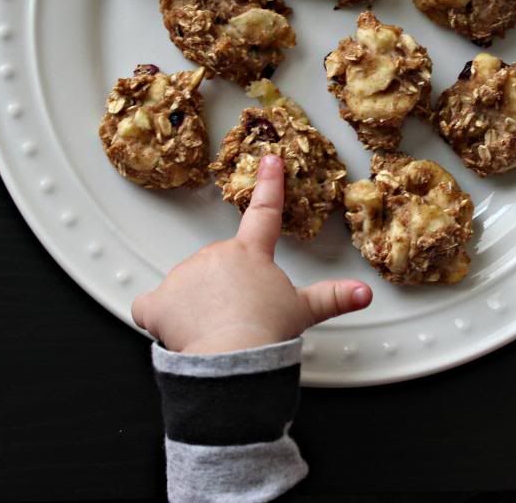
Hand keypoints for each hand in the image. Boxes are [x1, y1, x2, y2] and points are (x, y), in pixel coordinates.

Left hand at [132, 155, 372, 354]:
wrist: (233, 354)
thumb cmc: (267, 330)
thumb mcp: (304, 311)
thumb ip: (334, 297)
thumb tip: (364, 293)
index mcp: (250, 253)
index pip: (264, 212)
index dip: (269, 184)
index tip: (269, 161)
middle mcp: (214, 256)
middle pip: (218, 264)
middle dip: (225, 285)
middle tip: (239, 313)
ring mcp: (183, 276)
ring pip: (187, 286)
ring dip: (197, 304)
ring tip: (216, 329)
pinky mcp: (158, 302)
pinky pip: (151, 307)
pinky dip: (159, 318)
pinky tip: (175, 330)